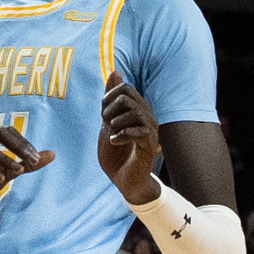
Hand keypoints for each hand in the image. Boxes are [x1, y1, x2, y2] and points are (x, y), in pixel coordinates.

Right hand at [0, 122, 54, 218]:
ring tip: (19, 171)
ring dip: (5, 159)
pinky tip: (0, 179)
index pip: (8, 130)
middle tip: (33, 161)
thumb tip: (53, 154)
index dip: (23, 143)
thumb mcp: (8, 172)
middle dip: (18, 147)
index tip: (37, 159)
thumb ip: (27, 162)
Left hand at [98, 70, 161, 203]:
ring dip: (116, 122)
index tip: (103, 114)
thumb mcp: (107, 122)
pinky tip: (114, 142)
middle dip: (110, 108)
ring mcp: (151, 131)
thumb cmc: (117, 152)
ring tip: (111, 134)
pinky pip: (138, 131)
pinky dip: (121, 135)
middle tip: (106, 124)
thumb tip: (116, 71)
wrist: (124, 181)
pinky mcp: (150, 146)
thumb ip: (110, 99)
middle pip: (127, 96)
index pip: (124, 87)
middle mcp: (148, 117)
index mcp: (138, 109)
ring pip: (134, 111)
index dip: (108, 97)